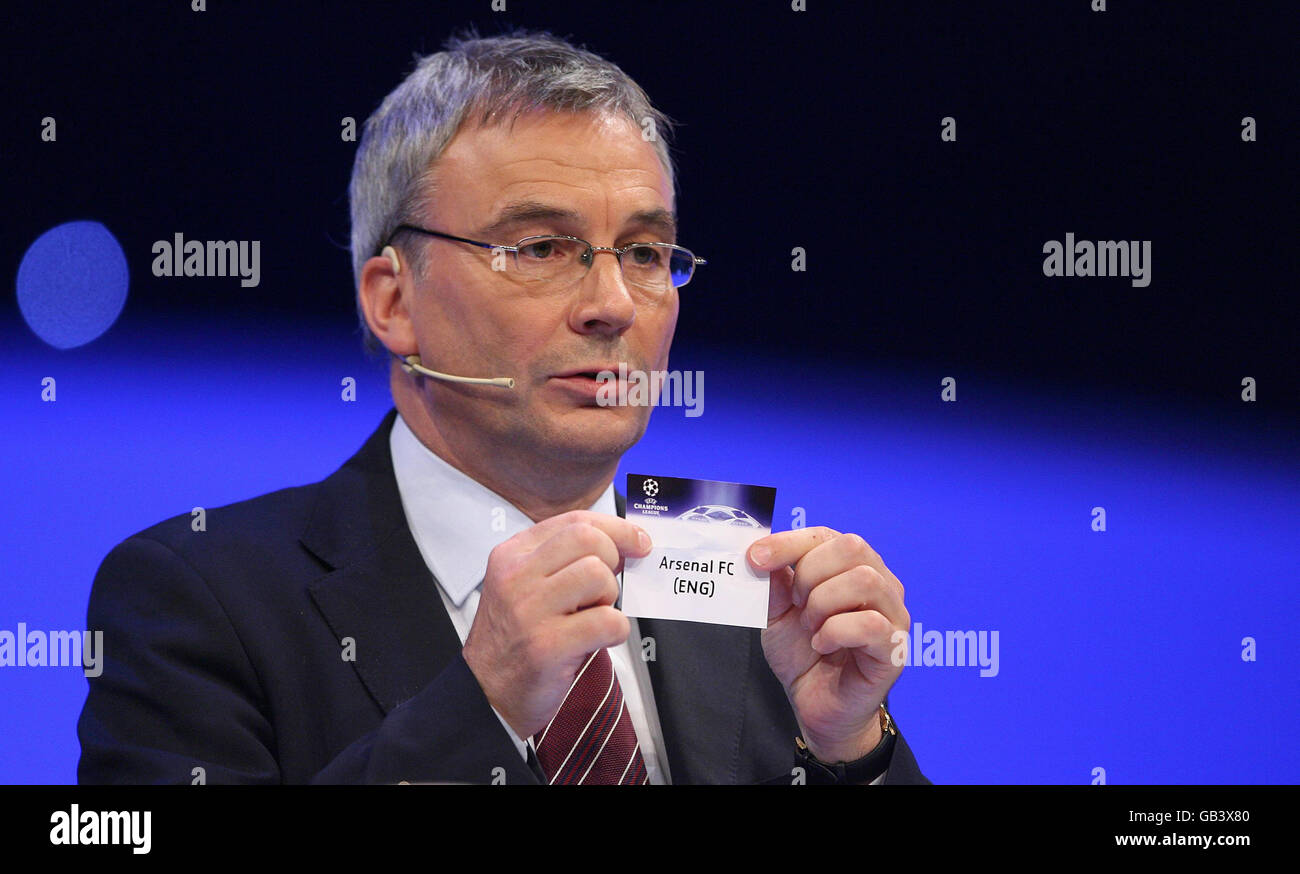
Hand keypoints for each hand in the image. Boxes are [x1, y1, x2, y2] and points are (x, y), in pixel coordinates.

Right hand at [462, 510, 651, 739]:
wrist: (485, 694)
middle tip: (605, 588)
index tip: (638, 541)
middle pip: (588, 539)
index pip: (575, 521)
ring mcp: (530, 611)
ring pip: (598, 575)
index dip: (616, 528)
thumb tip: (623, 546)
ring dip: (609, 597)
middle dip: (613, 560)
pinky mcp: (546, 646)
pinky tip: (598, 640)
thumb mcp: (525, 588)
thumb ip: (563, 562)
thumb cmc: (515, 640)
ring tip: (593, 616)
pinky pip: (607, 621)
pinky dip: (616, 630)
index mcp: (512, 556)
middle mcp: (517, 577)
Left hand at [750, 527, 908, 762]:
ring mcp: (893, 615)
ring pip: (865, 580)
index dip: (789, 542)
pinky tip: (822, 644)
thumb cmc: (802, 653)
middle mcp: (881, 584)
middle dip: (810, 573)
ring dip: (823, 602)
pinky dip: (835, 631)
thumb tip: (760, 550)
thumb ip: (773, 581)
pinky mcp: (895, 649)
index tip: (755, 558)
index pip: (826, 535)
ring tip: (810, 626)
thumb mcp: (777, 612)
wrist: (813, 704)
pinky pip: (871, 624)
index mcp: (852, 567)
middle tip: (795, 604)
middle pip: (853, 547)